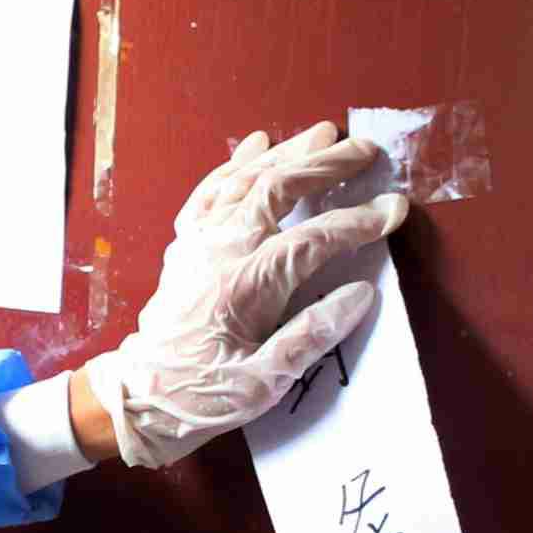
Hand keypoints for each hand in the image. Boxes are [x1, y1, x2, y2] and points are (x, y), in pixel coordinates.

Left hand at [79, 121, 406, 467]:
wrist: (139, 398)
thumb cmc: (203, 397)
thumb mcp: (264, 383)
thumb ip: (312, 336)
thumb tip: (361, 293)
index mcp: (244, 286)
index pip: (311, 240)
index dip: (356, 222)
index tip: (394, 209)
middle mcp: (218, 252)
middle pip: (276, 191)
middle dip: (324, 165)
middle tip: (365, 148)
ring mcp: (197, 243)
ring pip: (243, 181)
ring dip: (285, 153)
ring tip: (323, 134)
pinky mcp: (184, 245)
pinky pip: (210, 192)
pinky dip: (235, 165)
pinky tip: (257, 146)